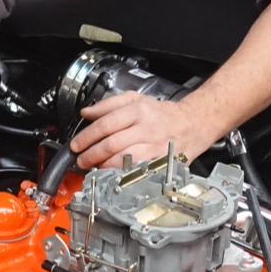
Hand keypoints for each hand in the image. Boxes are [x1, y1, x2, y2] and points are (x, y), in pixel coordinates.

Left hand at [69, 93, 216, 167]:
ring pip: (122, 158)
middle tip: (81, 159)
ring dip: (102, 164)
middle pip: (111, 143)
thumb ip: (109, 104)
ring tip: (93, 166)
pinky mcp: (159, 160)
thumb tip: (87, 112)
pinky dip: (120, 172)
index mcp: (138, 110)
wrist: (193, 123)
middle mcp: (146, 128)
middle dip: (91, 153)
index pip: (105, 124)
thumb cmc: (164, 113)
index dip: (87, 136)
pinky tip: (111, 172)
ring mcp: (154, 146)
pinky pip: (135, 168)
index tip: (76, 144)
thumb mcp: (136, 99)